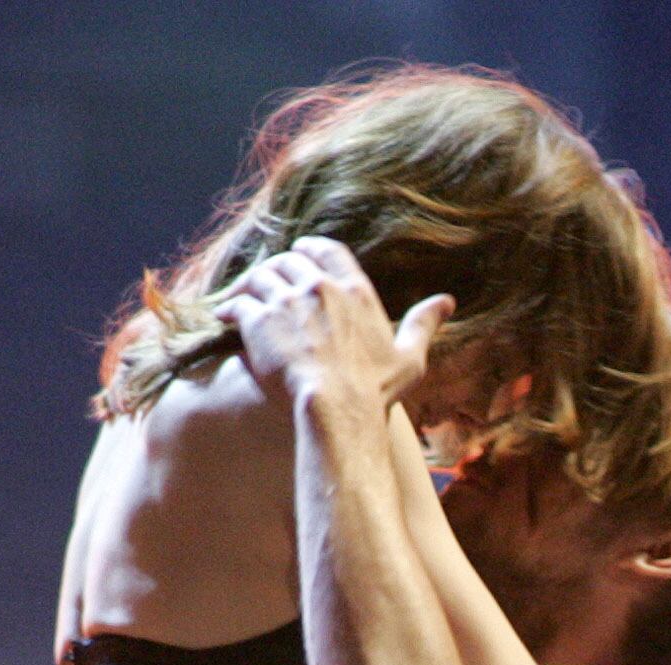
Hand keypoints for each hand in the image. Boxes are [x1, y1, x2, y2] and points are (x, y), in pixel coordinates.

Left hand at [225, 235, 451, 416]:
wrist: (337, 409)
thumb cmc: (374, 391)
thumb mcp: (408, 358)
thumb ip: (423, 324)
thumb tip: (446, 301)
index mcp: (354, 290)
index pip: (327, 250)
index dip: (310, 249)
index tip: (300, 254)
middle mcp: (319, 286)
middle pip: (289, 260)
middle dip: (277, 267)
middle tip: (267, 280)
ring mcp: (288, 300)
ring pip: (260, 275)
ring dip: (249, 285)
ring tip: (241, 298)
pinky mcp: (260, 320)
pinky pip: (238, 302)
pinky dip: (230, 308)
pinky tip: (224, 318)